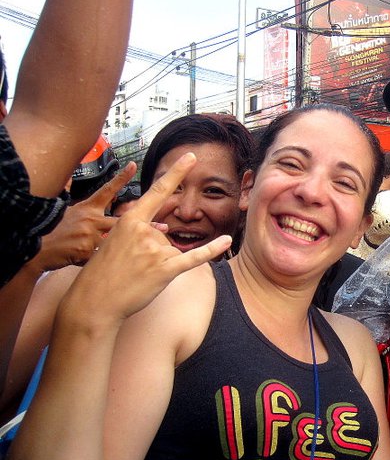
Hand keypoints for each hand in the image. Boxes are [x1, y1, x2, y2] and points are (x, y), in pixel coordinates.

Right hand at [30, 163, 136, 271]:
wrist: (36, 250)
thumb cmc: (53, 230)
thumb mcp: (67, 211)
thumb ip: (79, 201)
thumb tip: (71, 177)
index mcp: (87, 208)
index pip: (107, 190)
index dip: (120, 178)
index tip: (133, 166)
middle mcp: (91, 220)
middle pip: (123, 221)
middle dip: (146, 226)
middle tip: (164, 227)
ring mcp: (90, 236)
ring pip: (118, 243)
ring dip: (129, 249)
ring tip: (145, 255)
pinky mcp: (87, 253)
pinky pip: (106, 259)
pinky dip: (109, 263)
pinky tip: (108, 267)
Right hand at [67, 153, 231, 321]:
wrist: (94, 301)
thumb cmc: (104, 273)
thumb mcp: (115, 241)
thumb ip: (140, 231)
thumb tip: (164, 232)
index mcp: (129, 220)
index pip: (157, 191)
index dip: (176, 173)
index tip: (191, 157)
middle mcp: (144, 231)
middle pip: (165, 234)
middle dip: (153, 252)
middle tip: (130, 267)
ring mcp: (155, 250)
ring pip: (172, 251)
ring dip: (160, 265)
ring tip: (136, 276)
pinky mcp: (164, 269)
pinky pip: (193, 258)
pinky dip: (211, 250)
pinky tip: (226, 241)